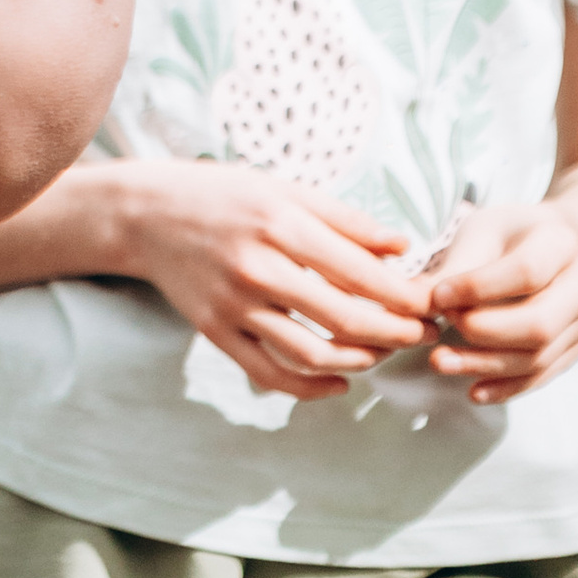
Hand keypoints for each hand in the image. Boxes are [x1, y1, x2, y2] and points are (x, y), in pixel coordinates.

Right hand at [111, 162, 429, 400]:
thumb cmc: (220, 193)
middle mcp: (258, 268)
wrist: (145, 213)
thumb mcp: (282, 188)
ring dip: (360, 361)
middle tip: (422, 335)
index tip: (433, 305)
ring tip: (384, 353)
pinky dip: (312, 389)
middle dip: (395, 333)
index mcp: (279, 224)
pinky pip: (272, 375)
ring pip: (312, 354)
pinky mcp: (217, 333)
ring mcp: (235, 306)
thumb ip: (343, 219)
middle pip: (344, 319)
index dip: (405, 296)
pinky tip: (341, 382)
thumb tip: (402, 246)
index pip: (360, 272)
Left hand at [421, 201, 577, 403]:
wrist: (545, 249)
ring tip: (440, 362)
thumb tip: (412, 301)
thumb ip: (453, 267)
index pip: (525, 273)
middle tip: (443, 327)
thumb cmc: (506, 236)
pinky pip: (541, 377)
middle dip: (485, 333)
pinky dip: (506, 388)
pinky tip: (473, 390)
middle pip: (539, 324)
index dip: (479, 289)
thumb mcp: (479, 233)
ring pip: (538, 357)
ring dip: (486, 366)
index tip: (438, 296)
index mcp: (560, 242)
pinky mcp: (572, 350)